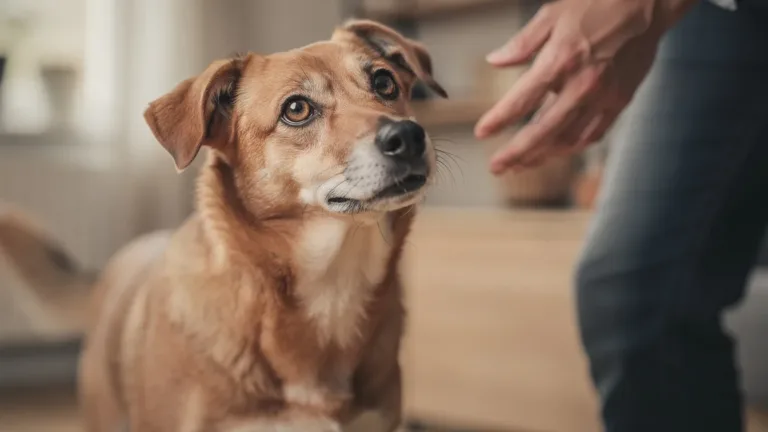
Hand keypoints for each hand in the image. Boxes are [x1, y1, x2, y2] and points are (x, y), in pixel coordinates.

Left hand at [475, 0, 695, 174]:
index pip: (522, 99)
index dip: (499, 120)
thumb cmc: (596, 5)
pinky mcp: (620, 102)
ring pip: (568, 140)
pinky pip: (592, 135)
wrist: (648, 5)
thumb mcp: (552, 14)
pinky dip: (570, 147)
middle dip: (516, 153)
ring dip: (542, 156)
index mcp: (560, 60)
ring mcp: (604, 97)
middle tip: (496, 167)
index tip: (481, 133)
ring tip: (520, 164)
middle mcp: (583, 85)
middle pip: (543, 131)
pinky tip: (554, 151)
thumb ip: (522, 43)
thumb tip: (495, 61)